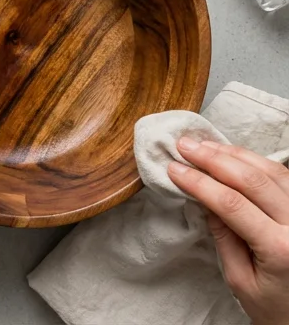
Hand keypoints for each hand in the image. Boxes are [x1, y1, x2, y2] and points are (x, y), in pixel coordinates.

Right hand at [169, 138, 288, 324]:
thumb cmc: (274, 307)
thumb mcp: (239, 280)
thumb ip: (224, 237)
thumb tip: (203, 199)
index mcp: (280, 249)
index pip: (231, 203)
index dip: (199, 182)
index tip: (174, 169)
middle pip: (253, 180)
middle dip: (214, 159)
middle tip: (185, 145)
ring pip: (273, 170)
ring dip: (235, 154)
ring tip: (205, 145)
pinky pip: (285, 176)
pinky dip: (257, 161)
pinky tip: (234, 155)